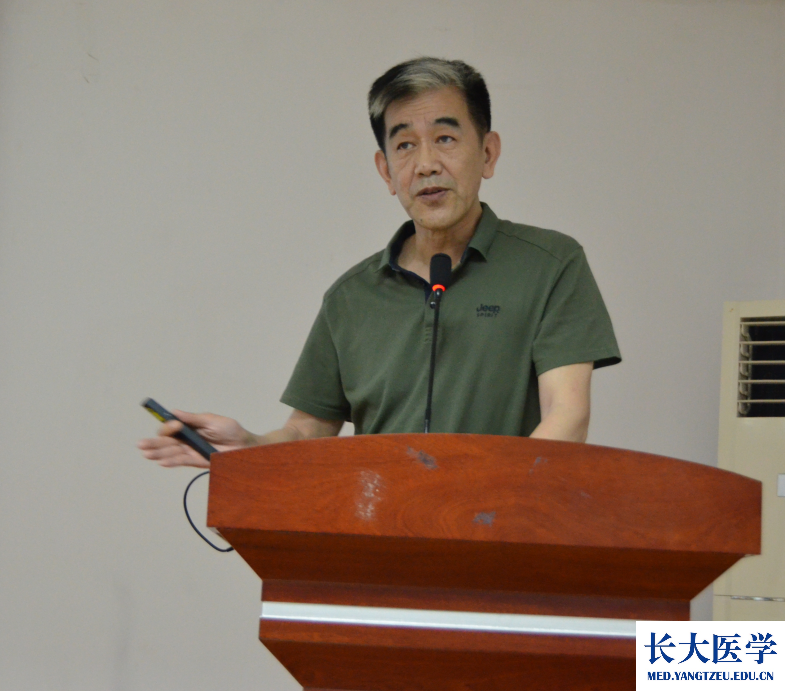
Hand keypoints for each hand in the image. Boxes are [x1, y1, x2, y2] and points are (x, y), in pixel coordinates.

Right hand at [137, 410, 254, 467]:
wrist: (244, 446)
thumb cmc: (230, 430)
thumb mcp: (213, 420)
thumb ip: (193, 418)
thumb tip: (174, 412)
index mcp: (190, 426)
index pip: (172, 427)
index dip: (169, 426)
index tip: (175, 425)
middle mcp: (188, 438)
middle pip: (167, 441)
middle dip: (154, 442)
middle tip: (140, 444)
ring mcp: (191, 450)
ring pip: (170, 452)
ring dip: (158, 453)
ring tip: (145, 454)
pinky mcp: (196, 461)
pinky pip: (181, 461)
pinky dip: (171, 461)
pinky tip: (160, 461)